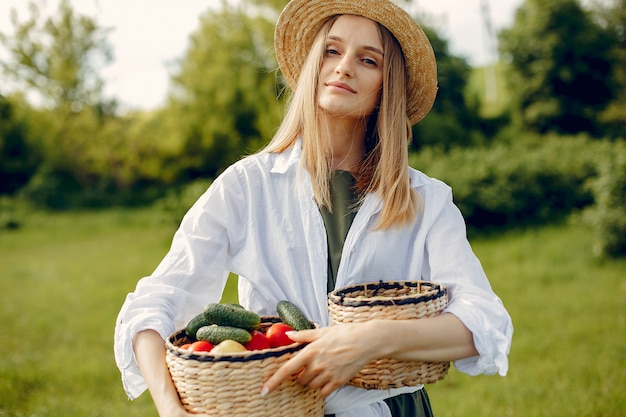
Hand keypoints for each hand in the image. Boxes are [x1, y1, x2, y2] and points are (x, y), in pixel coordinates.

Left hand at [261, 322, 378, 396]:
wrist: (367, 341)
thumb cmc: (345, 333)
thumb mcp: (322, 331)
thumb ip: (303, 335)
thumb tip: (288, 335)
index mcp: (310, 351)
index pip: (286, 370)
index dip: (273, 381)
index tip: (264, 390)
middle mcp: (317, 364)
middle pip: (299, 380)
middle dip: (301, 376)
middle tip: (310, 367)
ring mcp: (328, 374)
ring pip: (310, 386)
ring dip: (311, 382)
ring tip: (322, 369)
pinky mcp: (338, 381)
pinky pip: (323, 392)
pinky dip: (322, 388)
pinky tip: (328, 378)